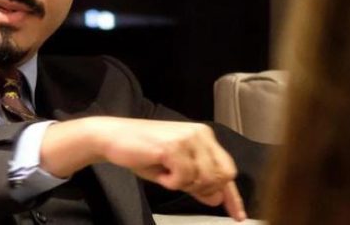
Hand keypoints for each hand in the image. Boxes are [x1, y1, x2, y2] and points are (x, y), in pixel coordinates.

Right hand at [40, 117, 245, 221]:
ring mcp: (188, 138)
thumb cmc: (141, 152)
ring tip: (165, 173)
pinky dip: (170, 182)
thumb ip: (196, 182)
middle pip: (221, 176)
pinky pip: (184, 178)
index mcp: (203, 136)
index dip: (232, 196)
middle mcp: (200, 133)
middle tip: (177, 183)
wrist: (112, 137)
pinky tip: (159, 171)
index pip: (226, 169)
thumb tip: (216, 198)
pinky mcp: (174, 146)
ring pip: (204, 179)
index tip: (237, 215)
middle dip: (202, 188)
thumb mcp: (174, 170)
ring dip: (183, 184)